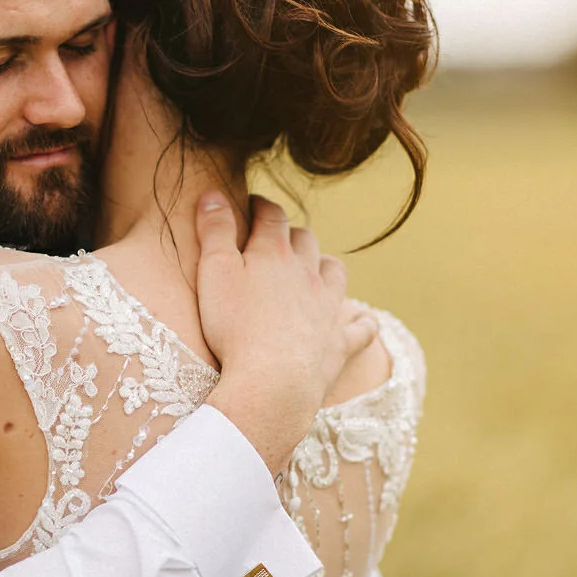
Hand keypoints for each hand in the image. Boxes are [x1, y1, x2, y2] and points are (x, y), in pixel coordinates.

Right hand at [194, 192, 378, 471]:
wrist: (273, 382)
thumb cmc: (235, 327)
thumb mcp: (213, 273)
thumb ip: (214, 231)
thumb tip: (213, 194)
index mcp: (274, 253)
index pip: (271, 216)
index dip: (260, 207)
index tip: (250, 205)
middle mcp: (307, 273)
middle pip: (305, 240)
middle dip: (290, 235)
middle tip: (274, 240)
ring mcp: (327, 307)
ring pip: (334, 273)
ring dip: (324, 267)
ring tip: (313, 271)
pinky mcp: (339, 342)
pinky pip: (361, 327)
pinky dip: (362, 321)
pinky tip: (363, 321)